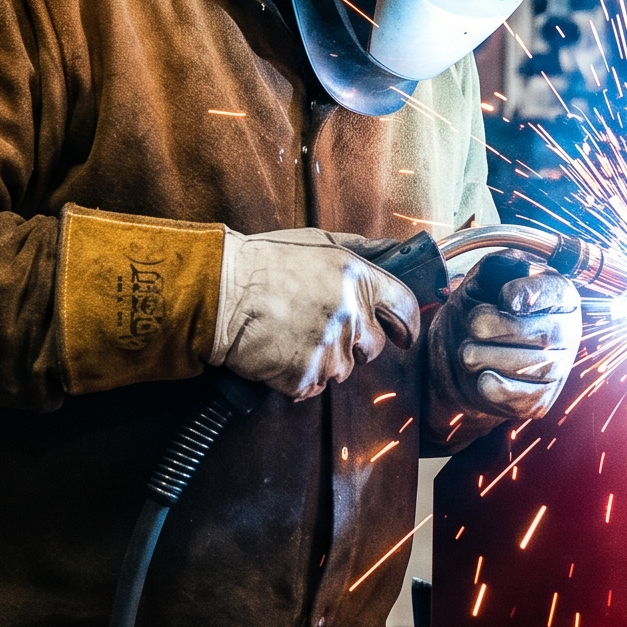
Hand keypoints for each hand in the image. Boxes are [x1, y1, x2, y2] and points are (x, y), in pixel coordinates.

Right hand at [212, 228, 421, 400]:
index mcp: (357, 278)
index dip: (407, 324)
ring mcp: (327, 349)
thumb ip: (359, 248)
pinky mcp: (305, 376)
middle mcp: (349, 314)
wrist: (219, 293)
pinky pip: (313, 386)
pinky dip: (299, 376)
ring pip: (343, 370)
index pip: (405, 308)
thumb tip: (392, 250)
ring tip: (292, 336)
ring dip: (324, 360)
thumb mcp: (315, 240)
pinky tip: (279, 352)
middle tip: (320, 328)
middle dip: (355, 344)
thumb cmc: (262, 263)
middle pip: (374, 347)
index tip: (403, 334)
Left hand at [432, 254, 580, 418]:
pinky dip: (492, 385)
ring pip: (530, 368)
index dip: (530, 294)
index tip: (503, 297)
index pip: (558, 293)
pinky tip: (481, 376)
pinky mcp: (539, 401)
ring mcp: (557, 370)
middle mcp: (566, 334)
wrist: (458, 358)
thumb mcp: (483, 281)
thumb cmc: (479, 311)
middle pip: (543, 335)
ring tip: (467, 351)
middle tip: (473, 323)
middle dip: (497, 327)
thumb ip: (498, 266)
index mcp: (559, 297)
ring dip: (487, 356)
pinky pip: (520, 396)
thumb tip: (511, 262)